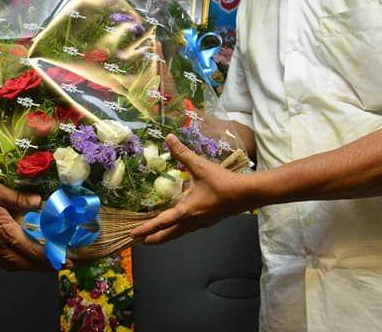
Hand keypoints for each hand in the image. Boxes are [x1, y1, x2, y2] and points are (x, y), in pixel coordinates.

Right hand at [0, 177, 49, 270]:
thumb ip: (18, 198)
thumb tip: (38, 201)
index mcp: (3, 231)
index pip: (31, 250)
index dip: (50, 257)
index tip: (63, 260)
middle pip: (23, 264)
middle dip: (42, 267)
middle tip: (56, 265)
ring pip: (10, 265)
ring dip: (27, 266)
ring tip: (39, 263)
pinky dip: (12, 262)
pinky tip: (14, 255)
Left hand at [130, 134, 247, 244]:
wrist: (246, 194)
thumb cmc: (222, 182)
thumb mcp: (200, 166)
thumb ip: (182, 153)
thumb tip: (169, 138)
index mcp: (187, 210)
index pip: (162, 222)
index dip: (146, 229)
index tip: (134, 235)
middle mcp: (193, 221)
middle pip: (170, 234)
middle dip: (155, 238)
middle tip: (142, 242)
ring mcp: (202, 223)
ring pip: (180, 233)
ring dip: (167, 235)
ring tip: (157, 236)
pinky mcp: (210, 221)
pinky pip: (190, 228)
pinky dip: (179, 229)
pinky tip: (181, 223)